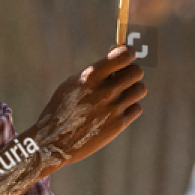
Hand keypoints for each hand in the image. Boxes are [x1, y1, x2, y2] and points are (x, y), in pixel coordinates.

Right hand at [30, 45, 146, 170]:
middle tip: (122, 77)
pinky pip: (136, 108)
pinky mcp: (118, 124)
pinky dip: (129, 108)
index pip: (124, 55)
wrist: (53, 142)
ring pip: (140, 89)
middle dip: (131, 71)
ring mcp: (113, 108)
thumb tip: (115, 54)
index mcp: (90, 76)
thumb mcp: (72, 84)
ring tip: (119, 94)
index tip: (127, 55)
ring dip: (132, 89)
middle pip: (137, 71)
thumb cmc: (61, 108)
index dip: (129, 52)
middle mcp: (105, 90)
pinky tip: (115, 111)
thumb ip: (95, 71)